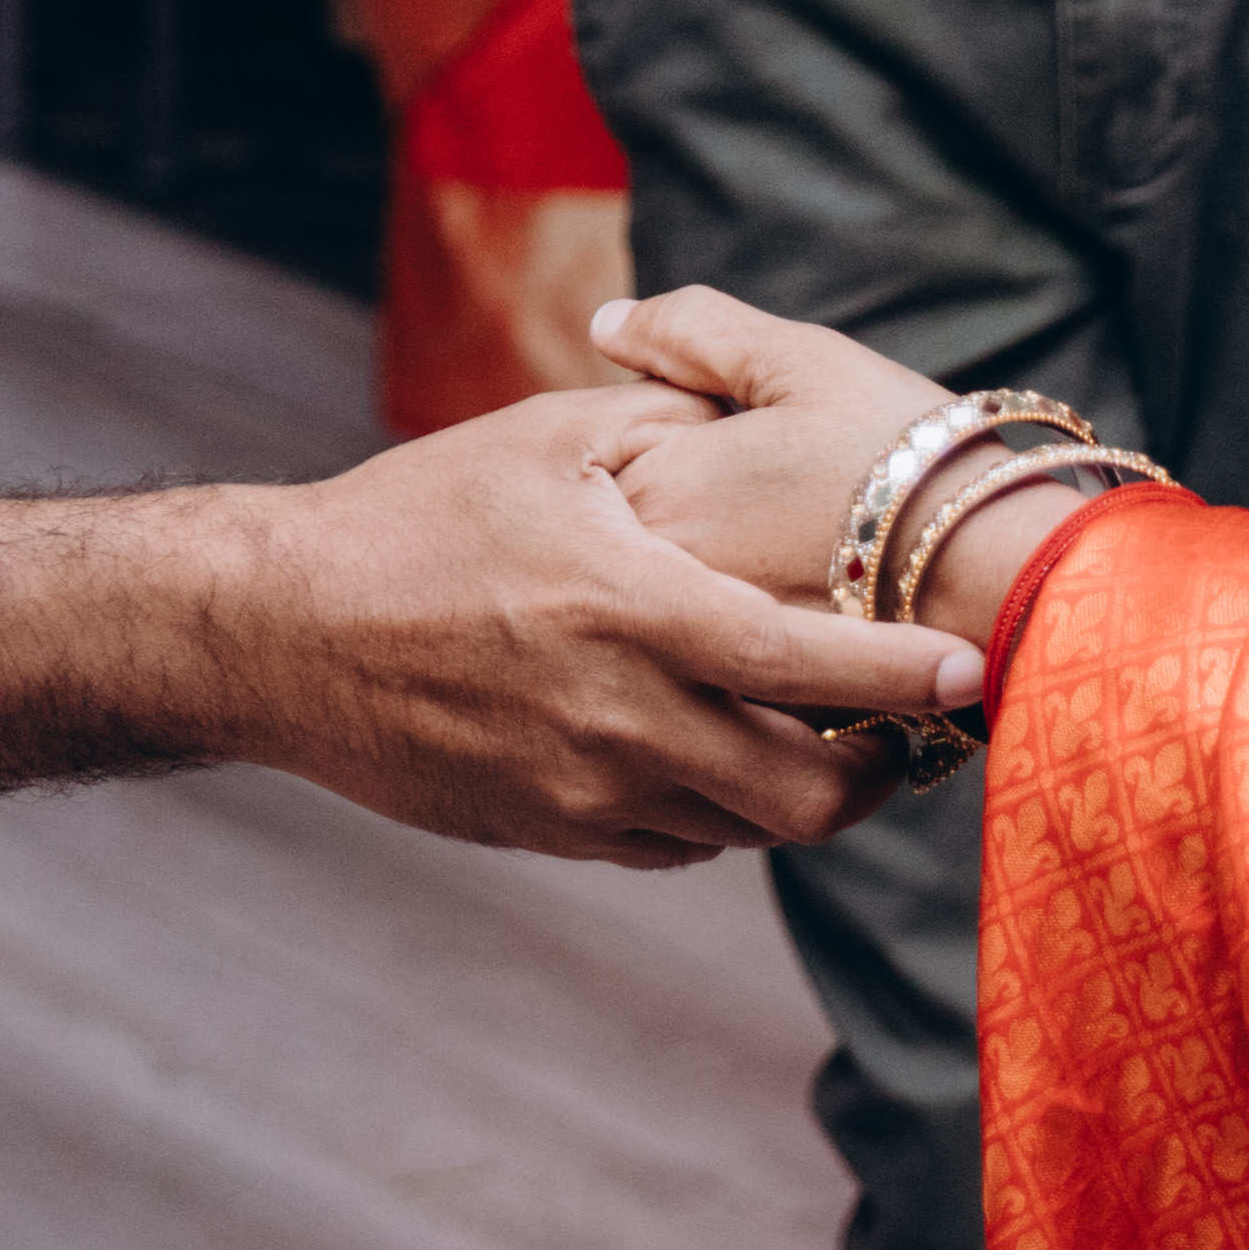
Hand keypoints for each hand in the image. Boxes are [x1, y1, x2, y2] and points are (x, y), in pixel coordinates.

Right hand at [246, 386, 984, 866]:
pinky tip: (713, 750)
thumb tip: (758, 406)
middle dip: (875, 771)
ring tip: (821, 738)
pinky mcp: (551, 832)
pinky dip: (720, 809)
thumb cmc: (410, 518)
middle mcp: (617, 717)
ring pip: (749, 828)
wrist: (281, 630)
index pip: (808, 667)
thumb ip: (663, 420)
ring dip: (800, 791)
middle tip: (900, 728)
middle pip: (805, 794)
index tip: (967, 667)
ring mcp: (583, 789)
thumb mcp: (539, 440)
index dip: (902, 678)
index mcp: (628, 608)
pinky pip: (678, 844)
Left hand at [590, 287, 1092, 658]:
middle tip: (797, 513)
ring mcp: (698, 656)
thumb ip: (695, 332)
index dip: (690, 442)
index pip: (610, 460)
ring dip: (717, 589)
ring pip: (671, 613)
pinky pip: (721, 678)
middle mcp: (659, 582)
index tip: (766, 452)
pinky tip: (821, 629)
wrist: (1013, 582)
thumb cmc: (917, 459)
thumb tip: (607, 324)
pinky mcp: (751, 712)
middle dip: (692, 521)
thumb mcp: (806, 363)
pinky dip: (754, 656)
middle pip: (630, 543)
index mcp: (658, 485)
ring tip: (812, 567)